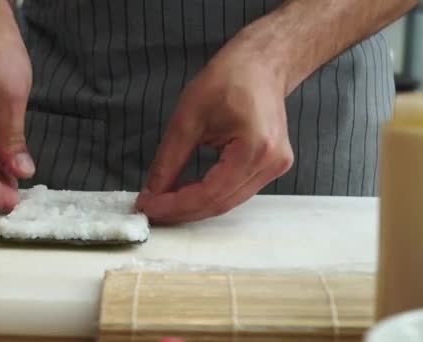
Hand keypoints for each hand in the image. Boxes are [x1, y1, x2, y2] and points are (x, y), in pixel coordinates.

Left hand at [136, 42, 293, 223]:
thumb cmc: (227, 80)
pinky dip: (209, 195)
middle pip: (220, 204)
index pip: (209, 193)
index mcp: (254, 149)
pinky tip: (185, 192)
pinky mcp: (271, 168)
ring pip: (228, 202)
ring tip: (163, 202)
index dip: (175, 205)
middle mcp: (271, 165)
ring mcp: (275, 168)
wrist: (260, 64)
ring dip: (194, 206)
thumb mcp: (187, 118)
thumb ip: (169, 161)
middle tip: (150, 209)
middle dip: (182, 210)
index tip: (147, 206)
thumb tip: (152, 192)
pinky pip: (235, 191)